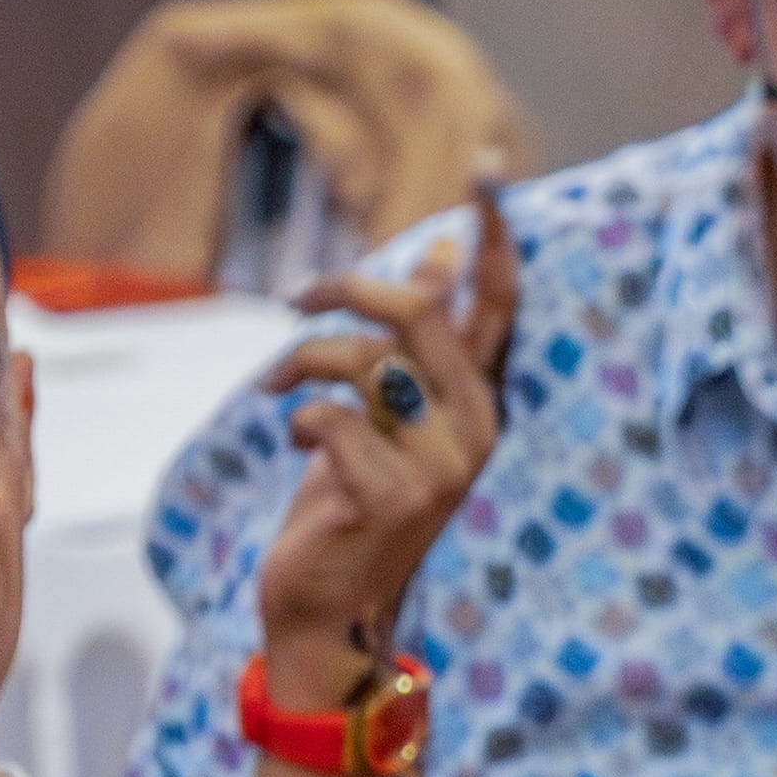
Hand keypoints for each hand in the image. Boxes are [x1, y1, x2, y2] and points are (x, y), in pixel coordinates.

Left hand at [251, 190, 515, 682]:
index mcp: (479, 402)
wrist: (327, 614)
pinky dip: (295, 417)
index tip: (487, 162)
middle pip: (418, 311)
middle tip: (299, 297)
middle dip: (346, 289)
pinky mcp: (392, 498)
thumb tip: (444, 252)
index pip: (498, 303)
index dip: (492, 232)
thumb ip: (417, 342)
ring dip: (303, 360)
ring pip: (366, 359)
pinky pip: (331, 418)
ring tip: (278, 386)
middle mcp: (474, 431)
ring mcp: (440, 469)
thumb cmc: (351, 509)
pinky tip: (293, 442)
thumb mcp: (385, 413)